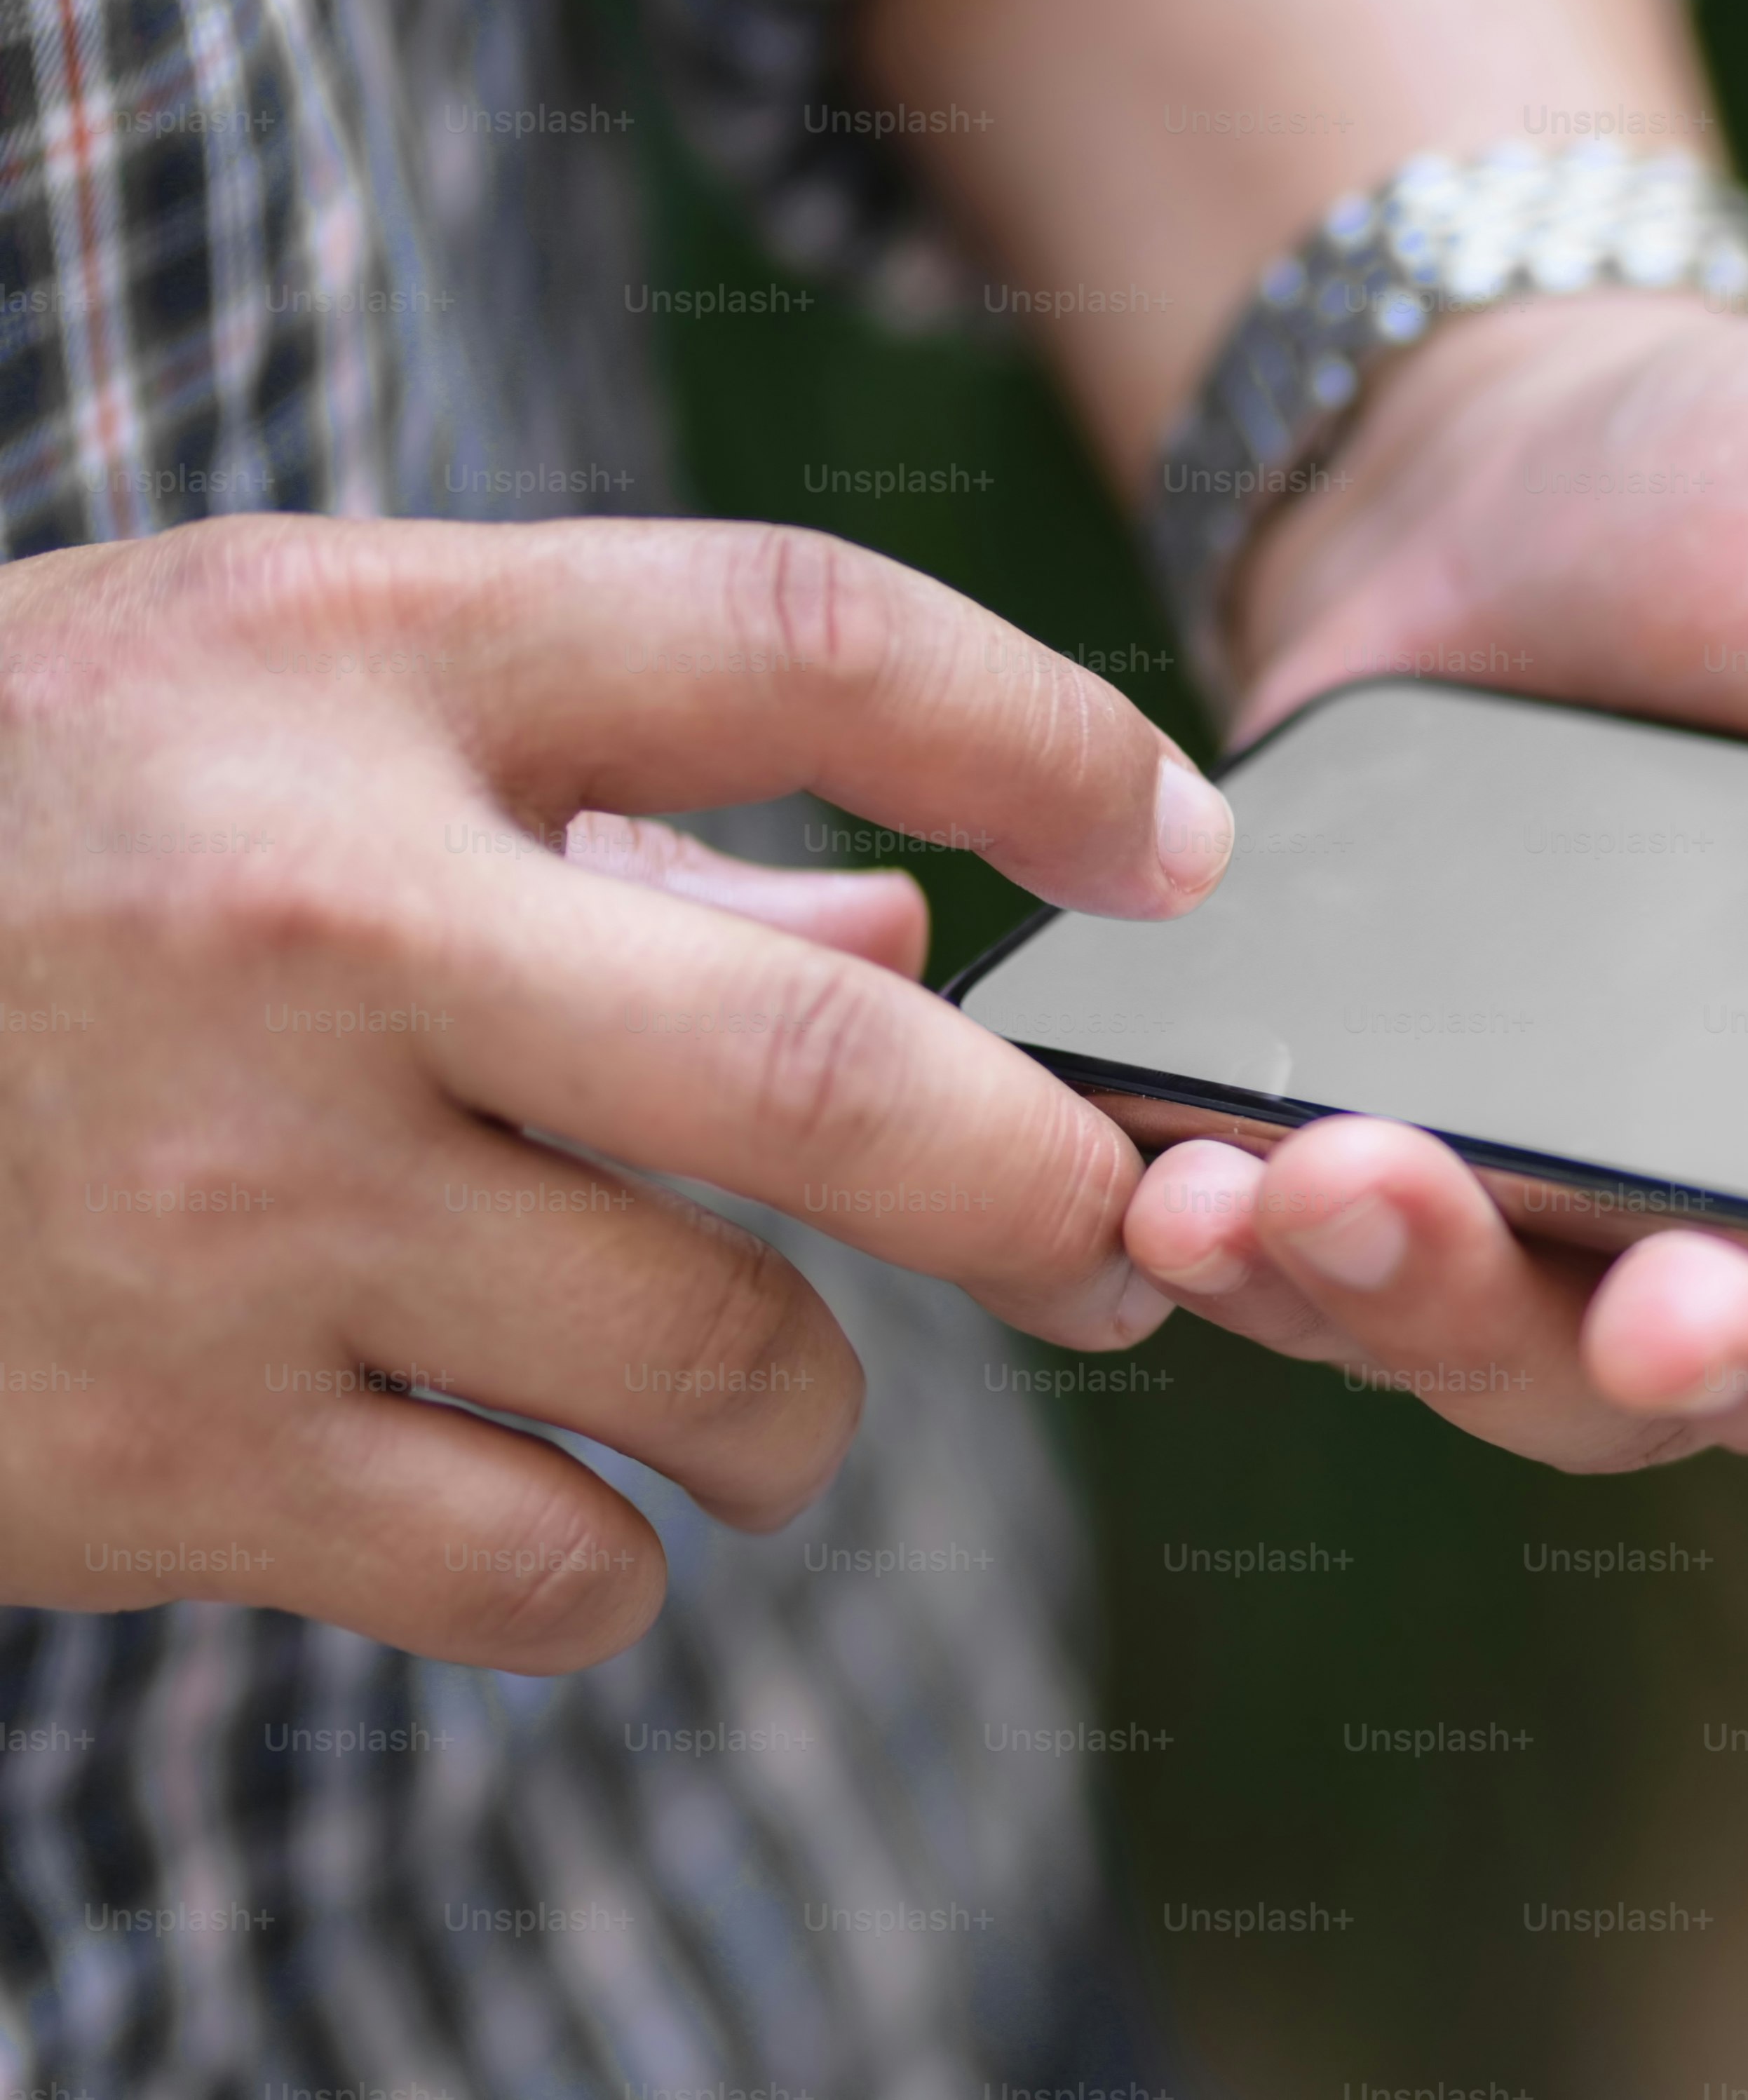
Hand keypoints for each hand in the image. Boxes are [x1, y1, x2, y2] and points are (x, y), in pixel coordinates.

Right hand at [0, 516, 1230, 1668]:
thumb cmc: (8, 839)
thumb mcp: (266, 699)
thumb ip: (617, 792)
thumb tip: (919, 916)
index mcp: (342, 668)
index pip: (805, 635)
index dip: (1053, 742)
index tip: (1179, 857)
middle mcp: (306, 922)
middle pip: (845, 1069)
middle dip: (1048, 1187)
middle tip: (1118, 1243)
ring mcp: (224, 1205)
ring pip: (726, 1362)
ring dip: (811, 1407)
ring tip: (761, 1388)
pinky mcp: (148, 1456)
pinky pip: (550, 1563)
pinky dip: (609, 1558)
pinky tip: (555, 1501)